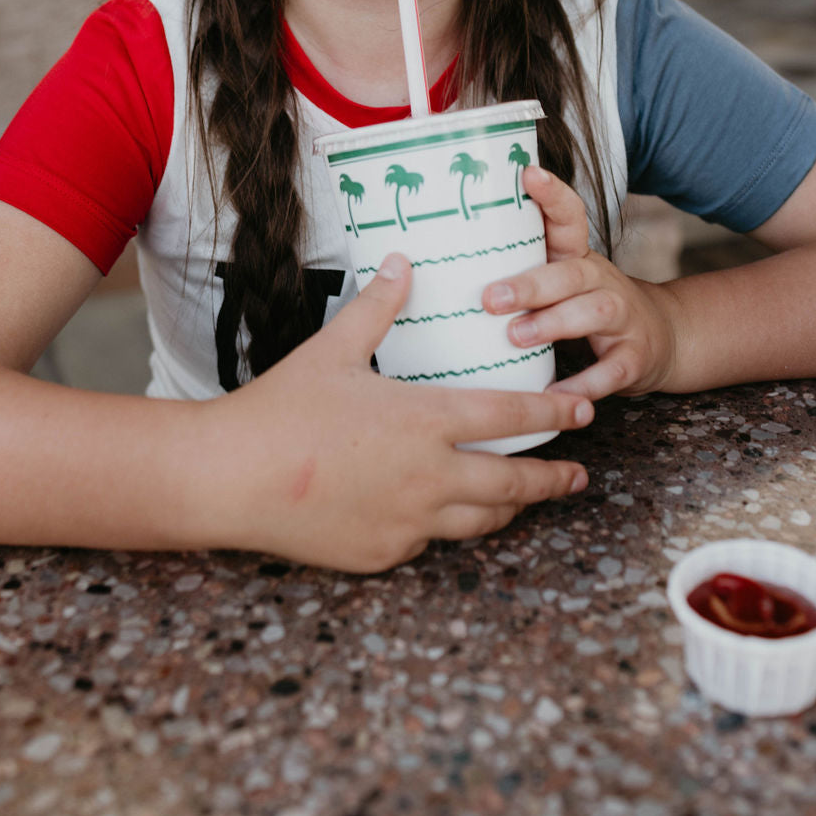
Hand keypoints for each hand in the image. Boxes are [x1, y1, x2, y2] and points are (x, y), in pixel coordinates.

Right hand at [206, 253, 594, 572]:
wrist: (231, 478)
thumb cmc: (282, 408)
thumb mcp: (334, 348)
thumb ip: (379, 307)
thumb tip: (402, 261)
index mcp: (426, 422)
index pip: (511, 418)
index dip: (554, 414)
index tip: (584, 411)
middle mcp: (429, 478)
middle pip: (514, 485)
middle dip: (553, 480)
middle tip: (578, 475)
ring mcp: (408, 522)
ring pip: (479, 522)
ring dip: (507, 508)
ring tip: (522, 498)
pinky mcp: (383, 553)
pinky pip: (428, 541)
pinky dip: (443, 525)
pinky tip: (440, 513)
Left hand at [482, 167, 678, 402]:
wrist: (663, 337)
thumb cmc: (587, 304)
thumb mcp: (560, 278)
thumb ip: (517, 268)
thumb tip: (437, 260)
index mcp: (576, 256)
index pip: (569, 217)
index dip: (552, 194)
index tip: (528, 173)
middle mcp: (600, 279)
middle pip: (569, 273)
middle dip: (530, 284)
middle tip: (489, 298)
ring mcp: (622, 316)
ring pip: (593, 312)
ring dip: (553, 323)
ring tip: (516, 337)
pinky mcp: (634, 356)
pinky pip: (611, 370)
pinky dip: (584, 384)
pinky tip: (555, 397)